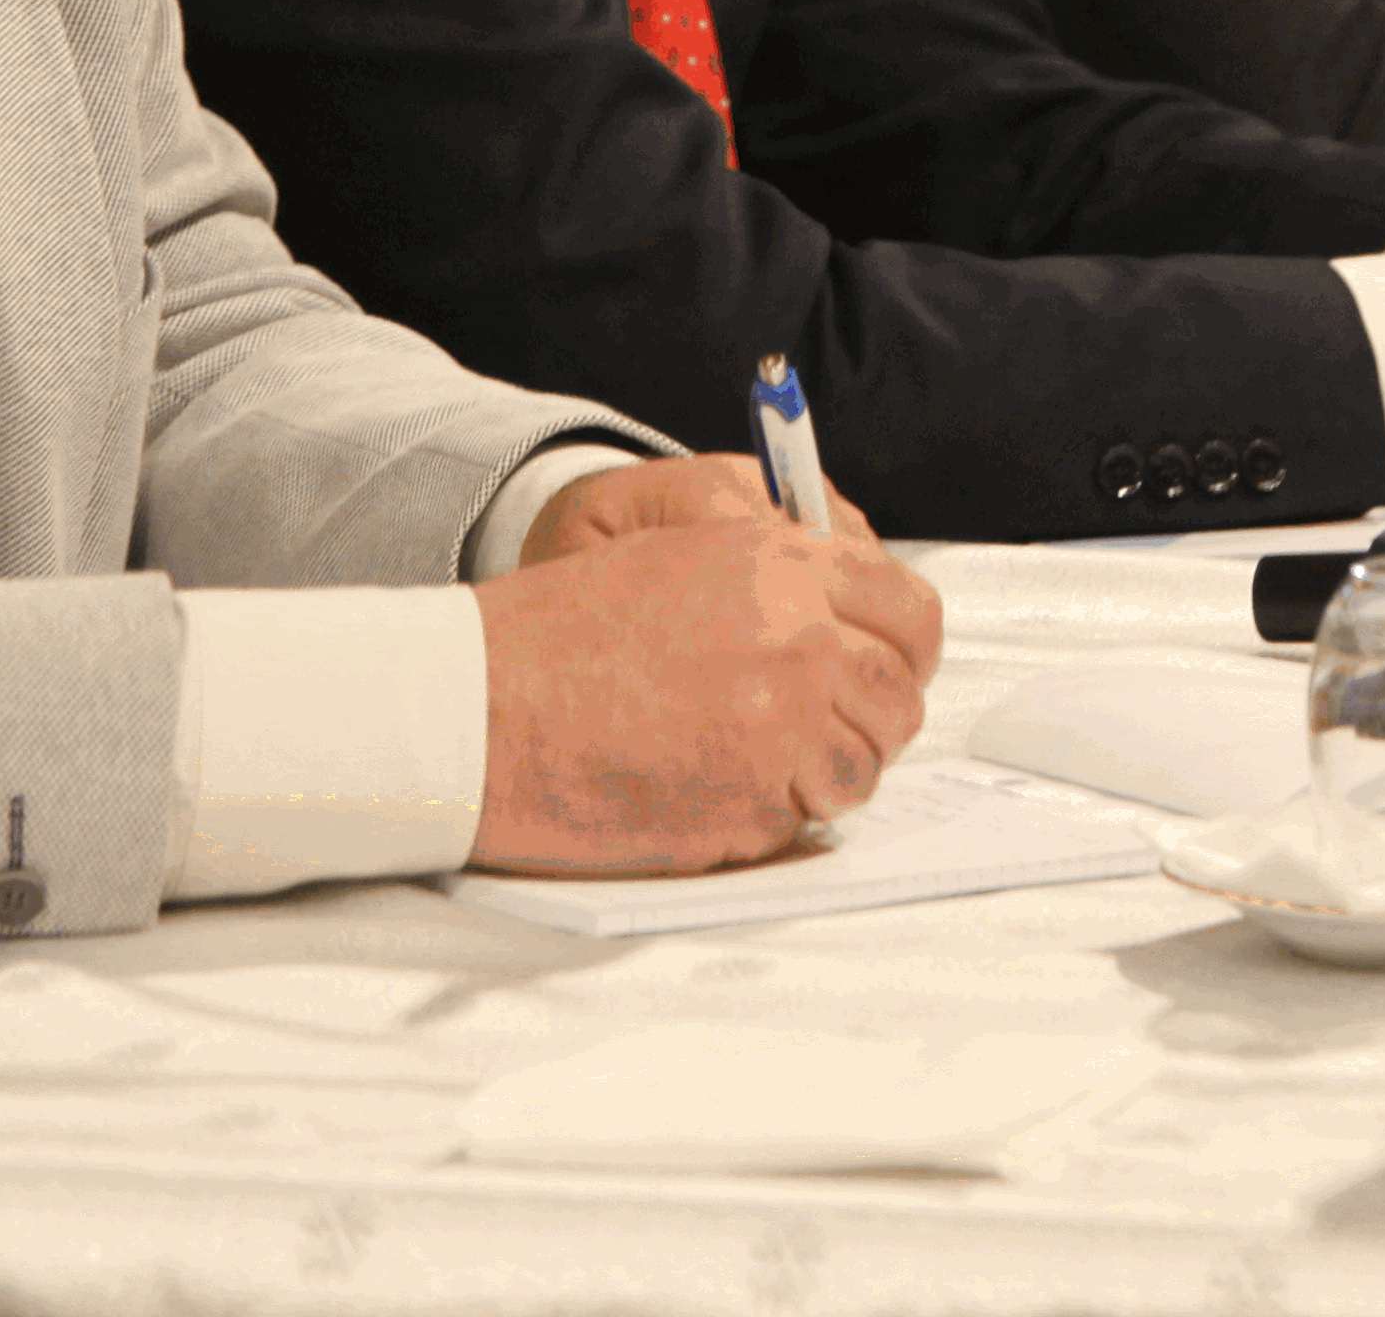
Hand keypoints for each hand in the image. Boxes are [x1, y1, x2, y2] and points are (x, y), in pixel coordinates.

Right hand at [470, 456, 938, 875]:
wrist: (476, 706)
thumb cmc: (554, 637)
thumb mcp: (678, 563)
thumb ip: (776, 585)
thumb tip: (845, 625)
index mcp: (782, 568)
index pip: (908, 613)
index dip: (903, 651)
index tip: (884, 672)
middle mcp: (799, 641)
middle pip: (897, 699)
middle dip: (868, 721)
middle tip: (819, 733)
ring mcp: (781, 729)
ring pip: (860, 769)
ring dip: (823, 775)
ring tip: (753, 766)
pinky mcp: (750, 806)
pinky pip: (798, 821)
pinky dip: (767, 817)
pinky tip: (705, 791)